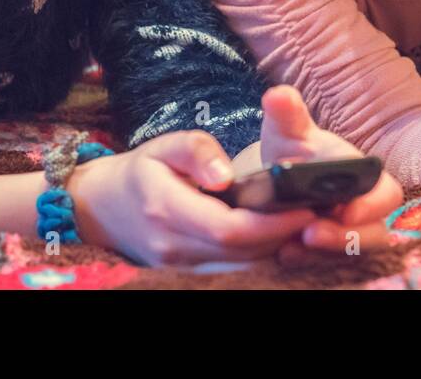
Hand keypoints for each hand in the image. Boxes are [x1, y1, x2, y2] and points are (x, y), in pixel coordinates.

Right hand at [65, 130, 315, 266]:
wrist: (102, 208)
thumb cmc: (141, 170)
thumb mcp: (163, 146)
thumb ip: (196, 151)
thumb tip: (227, 174)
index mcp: (167, 209)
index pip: (230, 229)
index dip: (273, 222)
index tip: (305, 205)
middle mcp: (175, 247)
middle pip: (244, 254)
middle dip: (284, 235)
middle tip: (318, 212)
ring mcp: (181, 267)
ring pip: (242, 268)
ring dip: (275, 249)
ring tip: (303, 222)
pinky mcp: (189, 274)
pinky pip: (233, 271)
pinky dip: (259, 256)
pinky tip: (277, 236)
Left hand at [251, 85, 403, 263]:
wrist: (281, 178)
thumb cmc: (295, 151)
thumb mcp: (289, 132)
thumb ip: (287, 115)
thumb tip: (278, 95)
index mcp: (365, 178)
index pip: (386, 195)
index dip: (372, 205)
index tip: (346, 211)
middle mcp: (364, 211)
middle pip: (374, 234)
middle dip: (345, 238)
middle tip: (309, 234)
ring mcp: (349, 236)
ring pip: (353, 255)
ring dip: (324, 253)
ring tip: (290, 248)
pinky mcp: (330, 256)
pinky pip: (330, 266)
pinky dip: (308, 262)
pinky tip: (283, 255)